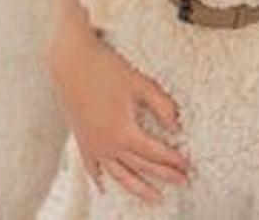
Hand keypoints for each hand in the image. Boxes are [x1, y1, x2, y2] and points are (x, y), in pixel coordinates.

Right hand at [48, 31, 191, 201]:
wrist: (71, 61)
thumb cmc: (106, 68)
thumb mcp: (141, 84)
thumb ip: (162, 105)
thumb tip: (176, 124)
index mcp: (123, 131)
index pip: (154, 153)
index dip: (173, 160)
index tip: (187, 166)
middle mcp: (107, 144)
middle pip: (140, 167)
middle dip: (163, 176)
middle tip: (182, 182)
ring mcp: (92, 145)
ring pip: (118, 174)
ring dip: (137, 188)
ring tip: (153, 198)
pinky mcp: (81, 140)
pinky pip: (91, 167)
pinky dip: (100, 179)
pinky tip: (105, 187)